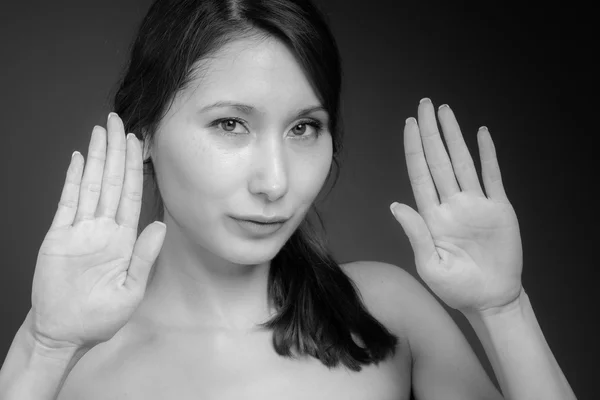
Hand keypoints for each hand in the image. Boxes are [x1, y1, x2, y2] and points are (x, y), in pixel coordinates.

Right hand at [30, 113, 165, 349]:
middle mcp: (103, 229)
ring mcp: (79, 230)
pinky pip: (66, 202)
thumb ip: (144, 258)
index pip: (132, 195)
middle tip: (118, 122)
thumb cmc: (99, 317)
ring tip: (101, 131)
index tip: (139, 143)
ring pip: (91, 185)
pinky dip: (73, 180)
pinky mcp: (57, 236)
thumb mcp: (130, 291)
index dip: (136, 167)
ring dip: (97, 157)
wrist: (63, 332)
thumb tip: (160, 227)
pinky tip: (80, 160)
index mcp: (123, 240)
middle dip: (116, 150)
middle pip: (113, 181)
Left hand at [390, 98, 522, 313]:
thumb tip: (395, 205)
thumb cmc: (457, 288)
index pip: (420, 174)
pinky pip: (493, 176)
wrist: (491, 299)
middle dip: (431, 132)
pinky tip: (481, 134)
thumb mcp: (430, 265)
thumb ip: (415, 233)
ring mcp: (476, 204)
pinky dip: (488, 155)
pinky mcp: (499, 208)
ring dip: (454, 136)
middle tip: (425, 105)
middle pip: (438, 160)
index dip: (414, 149)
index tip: (409, 125)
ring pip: (462, 162)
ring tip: (445, 111)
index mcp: (432, 216)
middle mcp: (452, 204)